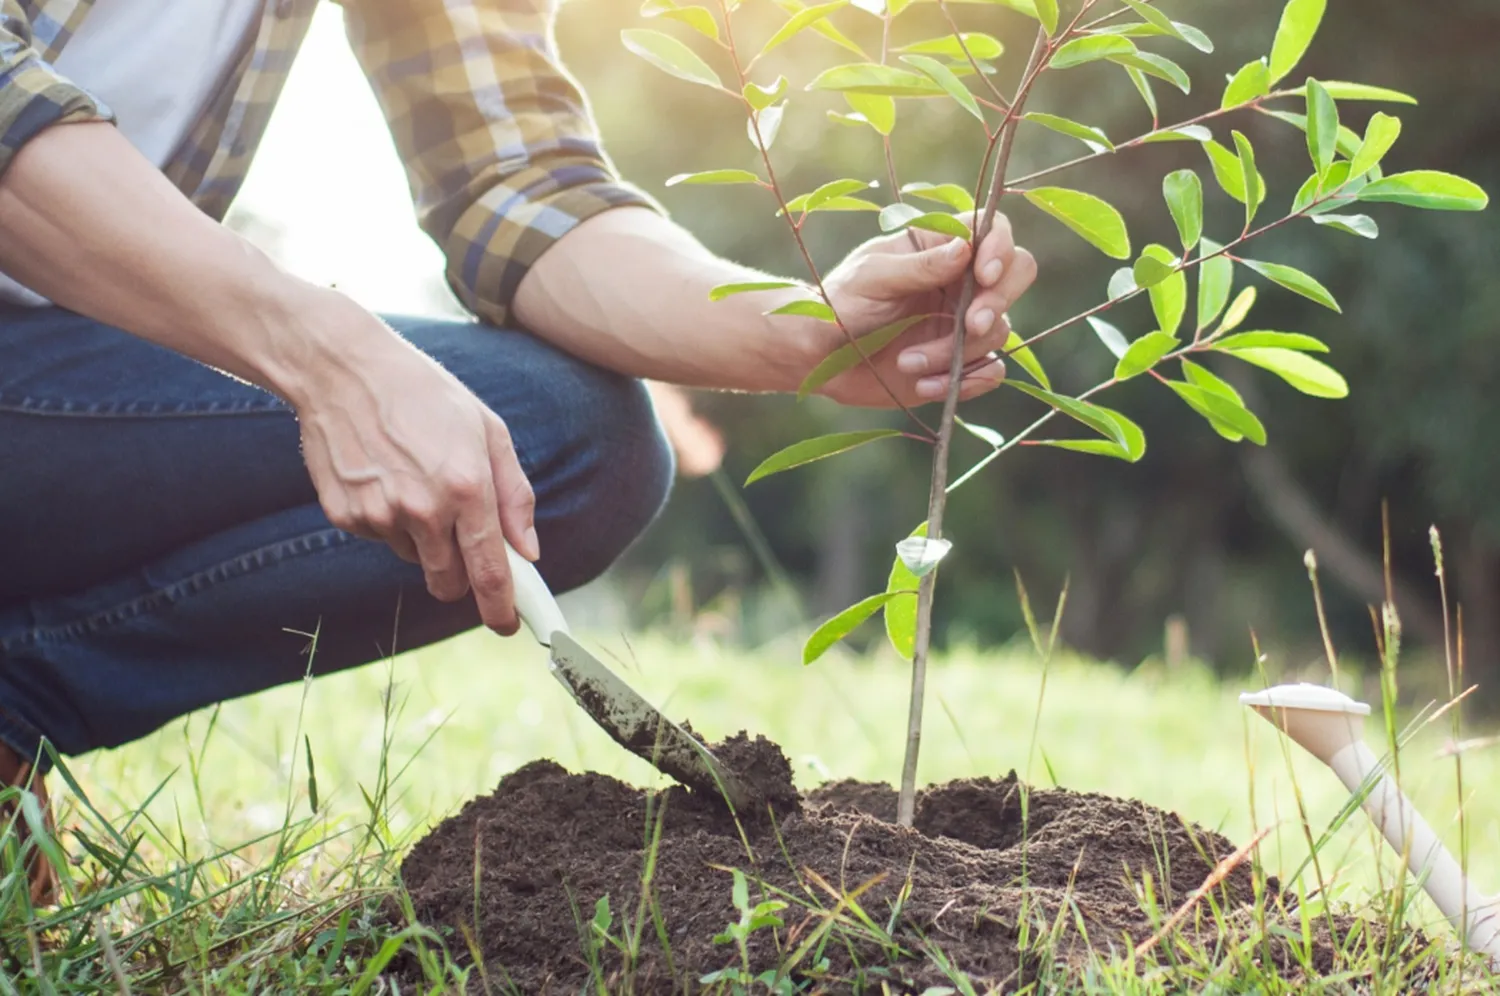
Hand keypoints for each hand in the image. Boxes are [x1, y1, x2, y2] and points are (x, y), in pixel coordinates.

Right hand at [285, 294, 537, 634]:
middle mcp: (424, 508)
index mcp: (467, 487)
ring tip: (414, 478)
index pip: (489, 572)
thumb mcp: (487, 431)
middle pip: (448, 582)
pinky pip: (380, 538)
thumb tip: (528, 552)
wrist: (342, 369)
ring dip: (422, 537)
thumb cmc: (426, 395)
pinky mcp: (345, 516)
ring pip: (413, 558)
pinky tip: (383, 475)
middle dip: (460, 577)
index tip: (508, 626)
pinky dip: (388, 519)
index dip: (501, 608)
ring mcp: (380, 514)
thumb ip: (514, 495)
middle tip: (460, 543)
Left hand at [812, 212, 1036, 407]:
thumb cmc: (840, 304)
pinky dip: (965, 382)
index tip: (985, 274)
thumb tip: (966, 249)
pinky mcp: (960, 362)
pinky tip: (925, 387)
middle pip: (1017, 274)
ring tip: (906, 362)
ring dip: (956, 352)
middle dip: (998, 301)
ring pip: (998, 331)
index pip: (992, 229)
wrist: (821, 359)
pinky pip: (990, 372)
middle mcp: (960, 281)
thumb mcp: (872, 277)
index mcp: (939, 247)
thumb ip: (919, 266)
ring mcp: (964, 322)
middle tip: (969, 324)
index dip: (1000, 247)